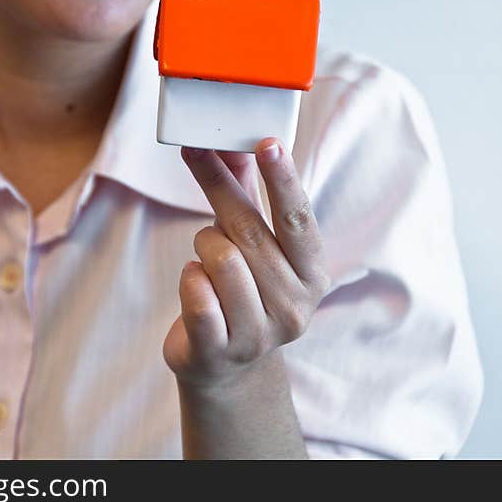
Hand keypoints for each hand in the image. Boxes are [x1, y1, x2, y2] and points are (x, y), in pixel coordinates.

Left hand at [163, 137, 331, 394]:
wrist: (224, 364)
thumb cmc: (240, 287)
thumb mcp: (251, 240)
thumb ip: (245, 190)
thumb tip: (232, 137)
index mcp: (312, 273)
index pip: (298, 219)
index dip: (283, 179)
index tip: (267, 142)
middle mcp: (295, 306)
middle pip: (249, 230)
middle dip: (218, 186)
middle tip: (193, 150)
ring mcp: (259, 333)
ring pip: (220, 258)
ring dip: (203, 246)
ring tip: (206, 258)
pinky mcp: (220, 350)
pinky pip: (196, 293)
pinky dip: (189, 277)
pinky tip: (195, 283)